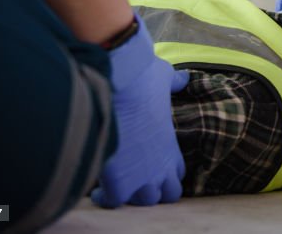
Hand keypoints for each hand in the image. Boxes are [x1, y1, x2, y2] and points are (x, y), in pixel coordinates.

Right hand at [92, 15, 187, 207]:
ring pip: (143, 202)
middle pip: (167, 195)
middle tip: (135, 181)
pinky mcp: (119, 183)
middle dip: (154, 191)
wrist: (120, 83)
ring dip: (130, 195)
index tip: (151, 166)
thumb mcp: (166, 78)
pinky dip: (104, 197)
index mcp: (172, 147)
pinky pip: (113, 202)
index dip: (166, 172)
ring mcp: (142, 178)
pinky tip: (97, 188)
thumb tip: (184, 78)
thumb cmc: (143, 79)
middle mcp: (161, 167)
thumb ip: (175, 83)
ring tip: (117, 184)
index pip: (178, 174)